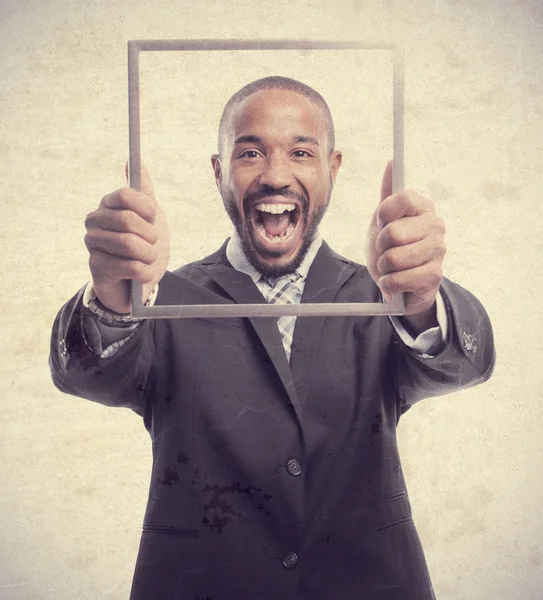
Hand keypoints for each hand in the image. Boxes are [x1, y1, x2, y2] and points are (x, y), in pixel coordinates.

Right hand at [84, 165, 169, 313]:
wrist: (140, 283)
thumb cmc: (144, 247)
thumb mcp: (151, 218)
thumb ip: (144, 193)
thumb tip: (137, 162)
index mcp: (108, 205)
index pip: (125, 194)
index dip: (146, 208)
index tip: (153, 219)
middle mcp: (95, 221)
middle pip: (128, 220)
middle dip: (150, 236)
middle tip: (152, 244)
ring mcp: (92, 244)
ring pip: (129, 244)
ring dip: (149, 256)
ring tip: (148, 260)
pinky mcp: (96, 267)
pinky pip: (130, 267)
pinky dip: (144, 272)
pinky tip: (141, 274)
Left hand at [367, 160, 445, 327]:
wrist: (400, 283)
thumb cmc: (391, 248)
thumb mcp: (383, 220)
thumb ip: (388, 193)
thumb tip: (391, 162)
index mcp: (423, 207)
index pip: (400, 198)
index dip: (383, 214)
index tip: (382, 224)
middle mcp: (435, 225)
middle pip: (392, 232)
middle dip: (380, 247)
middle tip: (385, 251)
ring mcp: (438, 250)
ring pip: (393, 258)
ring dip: (383, 268)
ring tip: (391, 268)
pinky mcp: (435, 276)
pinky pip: (399, 279)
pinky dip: (389, 284)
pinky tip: (395, 283)